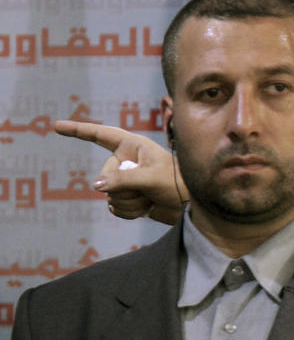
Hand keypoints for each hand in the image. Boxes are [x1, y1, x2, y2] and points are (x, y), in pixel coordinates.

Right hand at [54, 120, 186, 224]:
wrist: (191, 206)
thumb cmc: (177, 184)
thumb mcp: (151, 178)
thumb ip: (122, 180)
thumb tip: (96, 186)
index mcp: (133, 146)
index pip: (101, 135)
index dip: (78, 130)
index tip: (57, 127)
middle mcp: (126, 161)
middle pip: (104, 176)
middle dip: (124, 188)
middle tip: (147, 190)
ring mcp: (126, 180)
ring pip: (109, 195)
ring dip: (129, 202)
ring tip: (150, 198)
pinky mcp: (129, 197)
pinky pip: (115, 207)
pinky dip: (129, 212)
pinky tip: (146, 208)